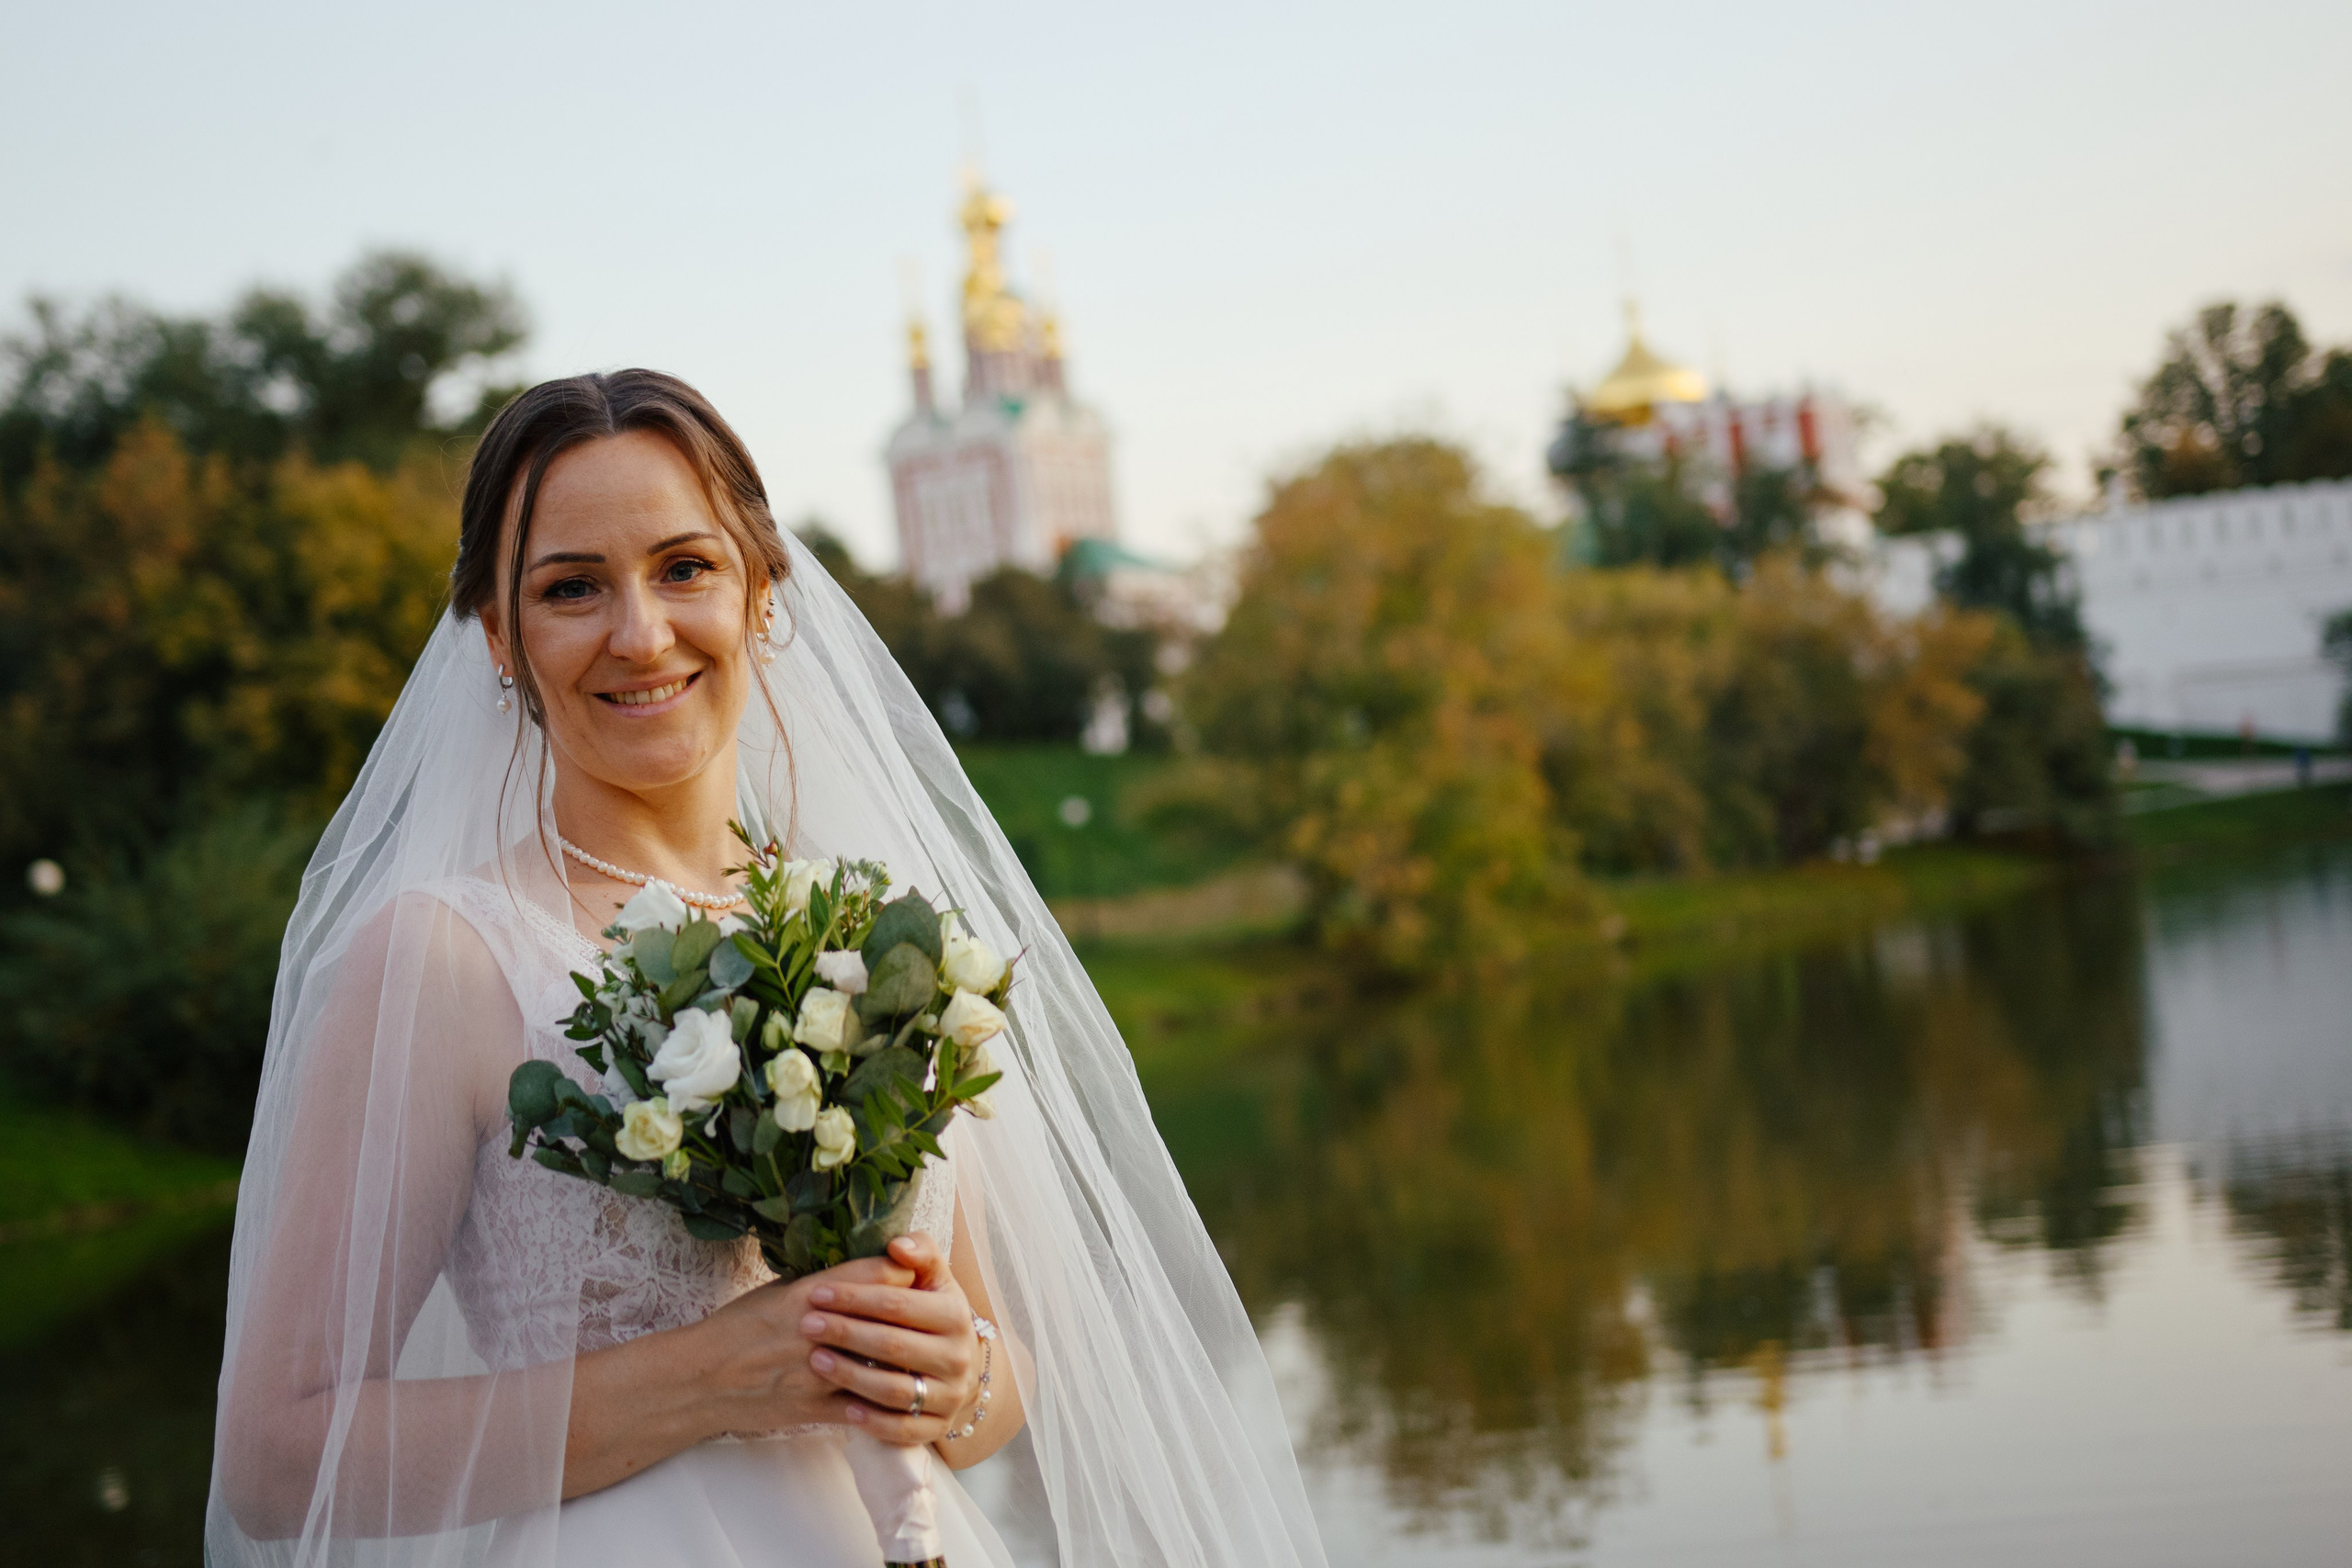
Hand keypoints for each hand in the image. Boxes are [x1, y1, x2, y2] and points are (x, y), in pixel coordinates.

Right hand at [682, 1253, 917, 1435]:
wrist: (700, 1379)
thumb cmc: (739, 1327)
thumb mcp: (781, 1290)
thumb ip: (826, 1283)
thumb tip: (870, 1270)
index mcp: (811, 1294)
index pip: (881, 1276)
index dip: (906, 1274)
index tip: (918, 1275)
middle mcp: (818, 1331)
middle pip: (892, 1319)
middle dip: (916, 1317)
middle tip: (931, 1315)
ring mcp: (818, 1374)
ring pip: (885, 1366)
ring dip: (906, 1362)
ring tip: (922, 1355)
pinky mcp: (814, 1408)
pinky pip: (865, 1407)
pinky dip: (884, 1401)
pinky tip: (897, 1393)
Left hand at [800, 1233, 978, 1446]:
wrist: (956, 1363)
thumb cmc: (930, 1313)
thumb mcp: (932, 1278)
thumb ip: (919, 1252)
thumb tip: (896, 1246)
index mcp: (956, 1315)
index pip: (899, 1305)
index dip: (855, 1297)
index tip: (817, 1292)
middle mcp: (960, 1358)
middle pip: (894, 1346)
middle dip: (846, 1333)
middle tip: (807, 1325)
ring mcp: (951, 1396)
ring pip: (895, 1390)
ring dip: (851, 1375)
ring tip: (816, 1360)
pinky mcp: (938, 1427)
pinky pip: (902, 1430)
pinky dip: (872, 1420)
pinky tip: (843, 1407)